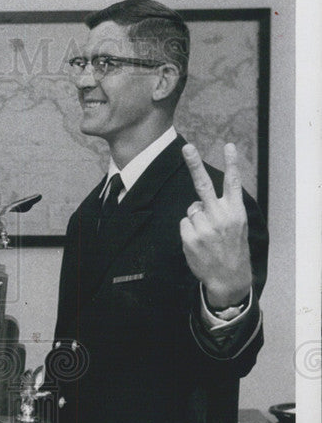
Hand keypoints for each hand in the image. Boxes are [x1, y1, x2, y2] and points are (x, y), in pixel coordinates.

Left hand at [179, 142, 252, 307]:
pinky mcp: (191, 238)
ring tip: (207, 234)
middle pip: (204, 185)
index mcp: (235, 211)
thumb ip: (223, 209)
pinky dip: (189, 230)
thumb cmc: (232, 248)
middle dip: (195, 164)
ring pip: (192, 209)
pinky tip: (199, 242)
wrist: (229, 277)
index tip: (228, 145)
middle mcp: (220, 217)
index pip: (233, 182)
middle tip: (187, 148)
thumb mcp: (237, 226)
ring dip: (196, 218)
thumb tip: (199, 201)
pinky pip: (184, 224)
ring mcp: (204, 228)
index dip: (231, 163)